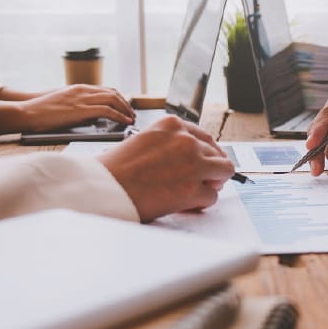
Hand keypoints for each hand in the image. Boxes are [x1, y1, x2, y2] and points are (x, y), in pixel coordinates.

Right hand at [0, 85, 135, 134]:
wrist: (28, 111)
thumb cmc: (42, 111)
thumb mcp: (64, 104)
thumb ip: (78, 106)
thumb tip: (91, 116)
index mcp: (79, 88)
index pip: (106, 89)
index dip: (119, 98)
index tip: (125, 106)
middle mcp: (83, 90)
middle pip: (113, 93)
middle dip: (125, 104)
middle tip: (131, 114)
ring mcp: (82, 98)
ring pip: (114, 100)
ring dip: (126, 110)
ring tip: (131, 118)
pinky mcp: (81, 109)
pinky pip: (108, 111)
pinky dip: (119, 116)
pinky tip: (124, 121)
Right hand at [101, 116, 234, 220]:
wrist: (104, 188)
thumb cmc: (117, 168)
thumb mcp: (145, 141)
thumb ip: (170, 144)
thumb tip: (192, 157)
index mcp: (172, 125)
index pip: (204, 136)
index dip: (206, 152)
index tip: (204, 161)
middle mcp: (186, 140)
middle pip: (217, 154)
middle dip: (211, 168)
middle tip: (202, 180)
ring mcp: (193, 164)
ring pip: (223, 172)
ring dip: (211, 183)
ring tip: (195, 191)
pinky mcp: (193, 189)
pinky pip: (212, 196)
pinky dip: (201, 202)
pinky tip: (185, 203)